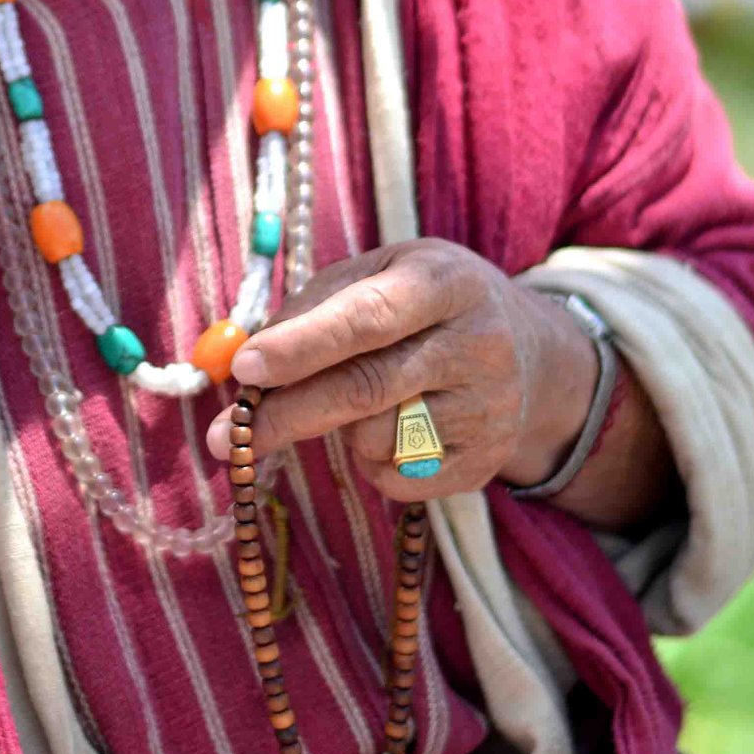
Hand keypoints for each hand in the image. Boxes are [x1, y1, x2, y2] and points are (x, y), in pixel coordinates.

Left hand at [204, 239, 597, 502]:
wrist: (530, 355)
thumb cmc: (425, 305)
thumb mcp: (383, 274)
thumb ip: (315, 307)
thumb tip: (243, 361)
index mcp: (445, 282)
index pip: (367, 319)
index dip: (302, 346)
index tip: (245, 368)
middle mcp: (477, 345)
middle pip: (366, 390)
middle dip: (285, 414)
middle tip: (222, 438)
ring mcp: (488, 409)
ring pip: (376, 440)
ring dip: (340, 431)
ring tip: (360, 401)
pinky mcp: (485, 462)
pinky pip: (396, 479)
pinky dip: (370, 462)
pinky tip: (391, 428)